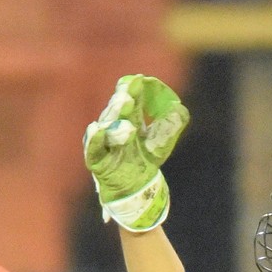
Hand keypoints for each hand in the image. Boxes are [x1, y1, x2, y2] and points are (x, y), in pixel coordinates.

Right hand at [83, 74, 189, 231]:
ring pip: (107, 128)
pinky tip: (97, 130)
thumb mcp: (161, 143)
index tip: (141, 80)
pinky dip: (94, 139)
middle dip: (122, 102)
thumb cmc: (145, 161)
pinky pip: (93, 148)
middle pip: (116, 110)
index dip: (135, 89)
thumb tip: (179, 107)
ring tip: (126, 123)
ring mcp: (104, 142)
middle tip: (129, 97)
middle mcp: (114, 126)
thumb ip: (171, 125)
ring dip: (115, 121)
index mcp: (129, 118)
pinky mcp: (97, 160)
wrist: (136, 190)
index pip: (131, 98)